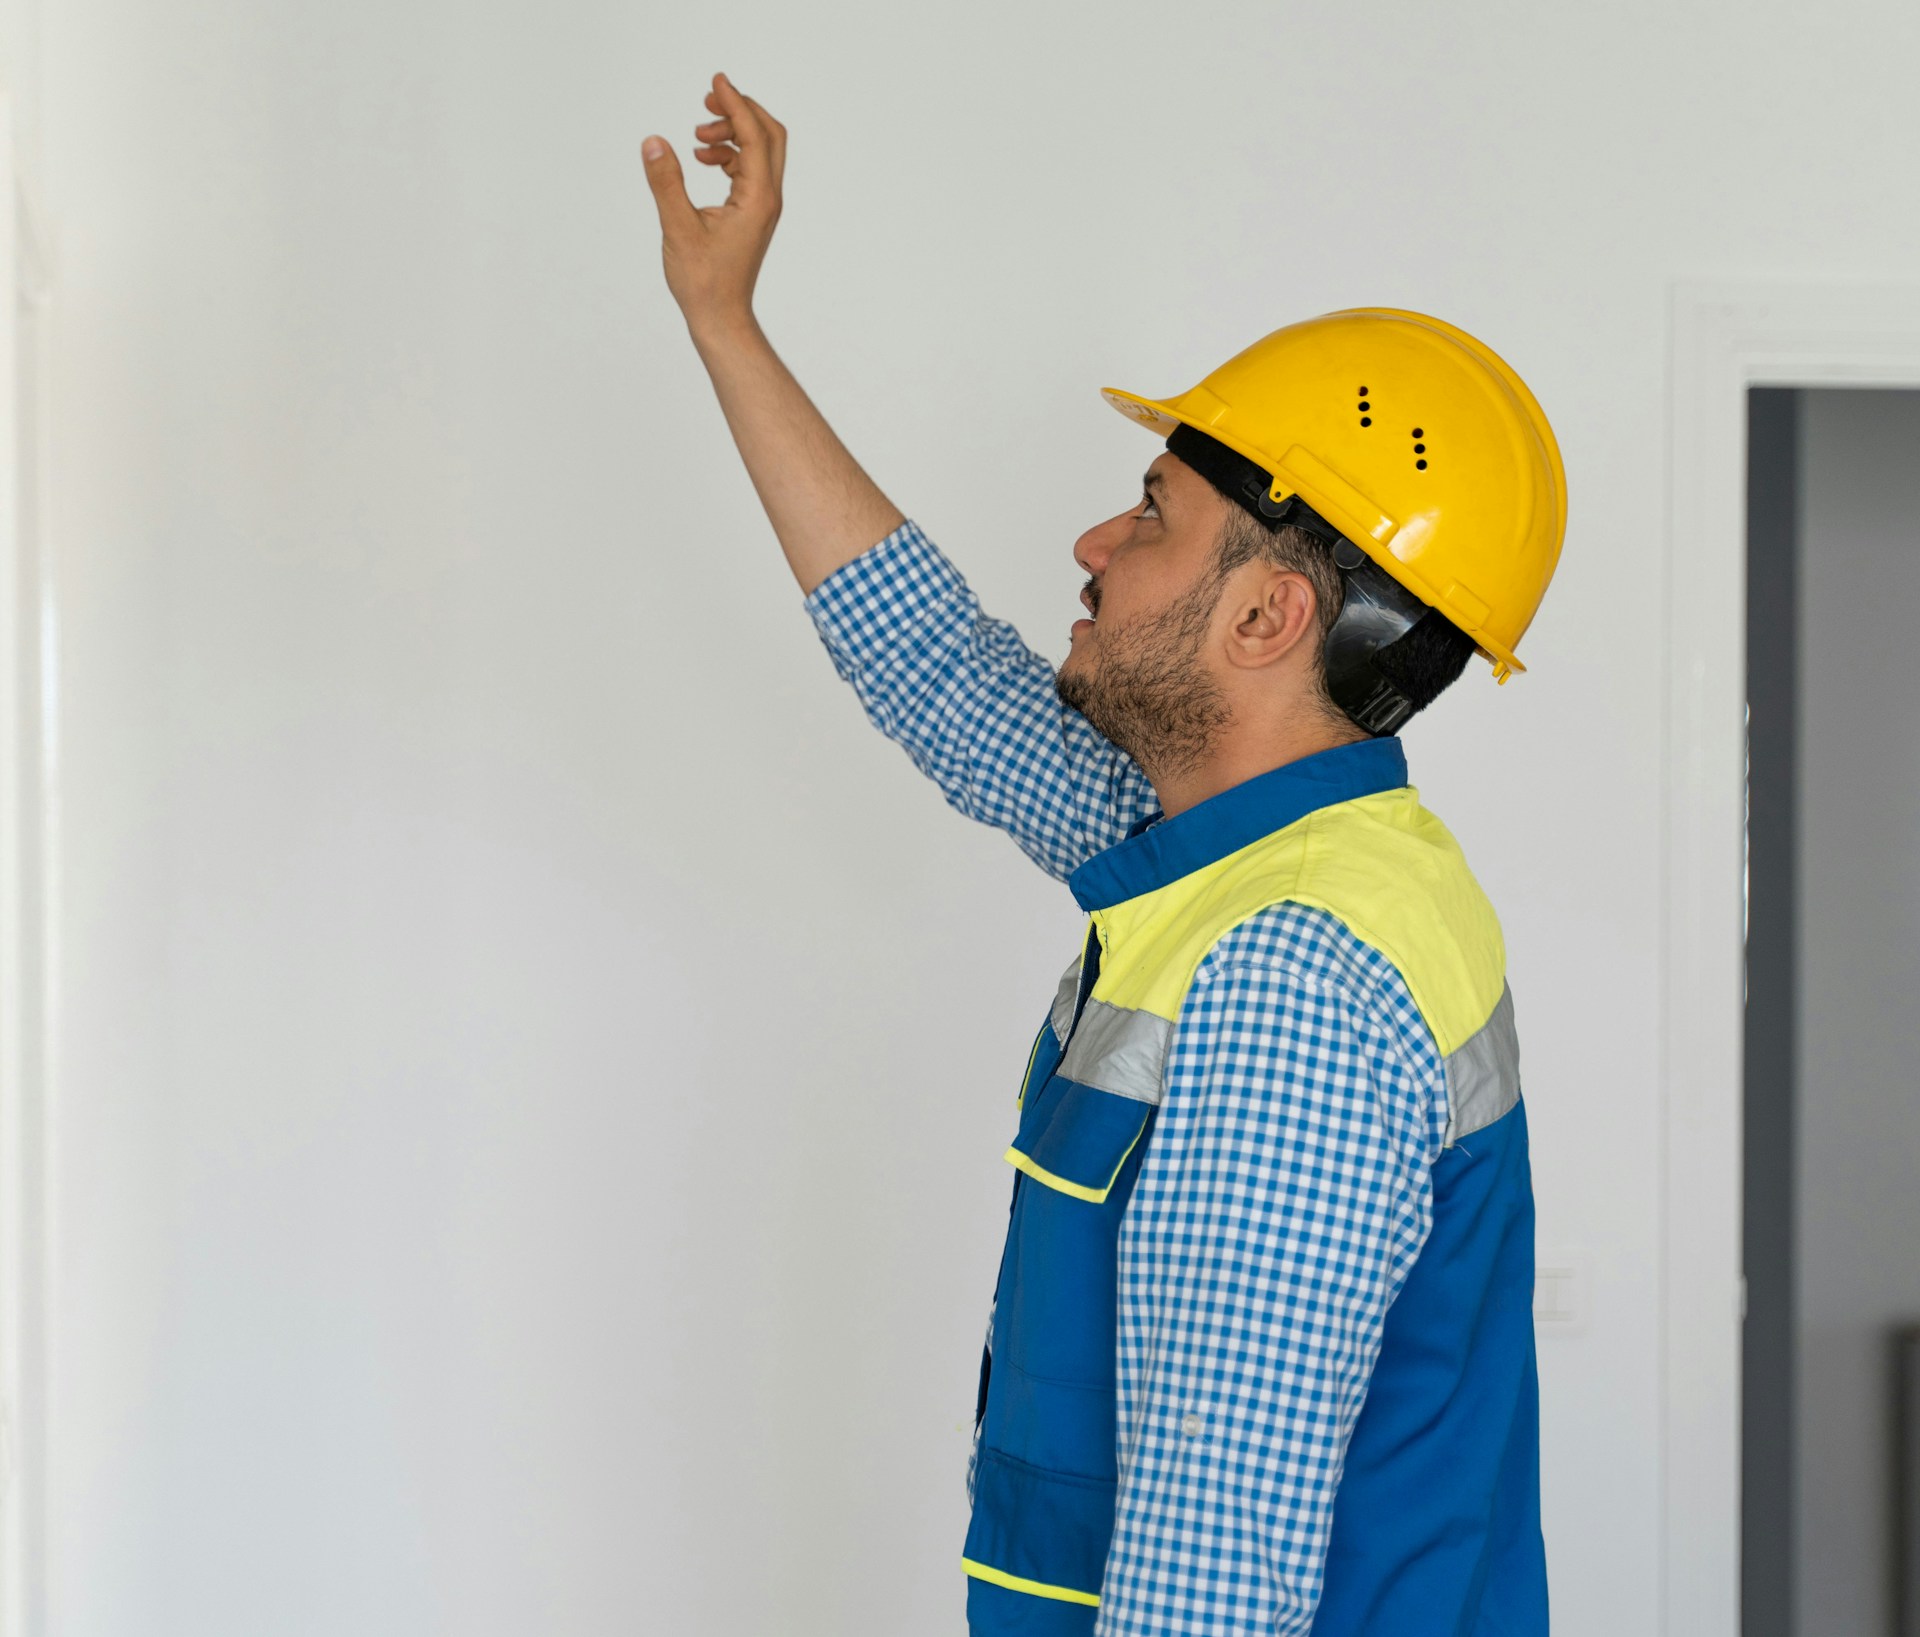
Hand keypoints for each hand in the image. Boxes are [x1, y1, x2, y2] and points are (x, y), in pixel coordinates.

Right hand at [641, 72, 786, 335]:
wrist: (720, 318)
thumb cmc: (703, 282)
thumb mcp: (678, 229)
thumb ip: (666, 182)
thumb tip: (653, 141)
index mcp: (758, 198)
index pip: (754, 135)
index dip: (735, 103)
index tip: (716, 80)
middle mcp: (768, 199)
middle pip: (769, 136)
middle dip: (740, 111)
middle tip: (707, 101)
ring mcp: (763, 207)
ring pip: (759, 152)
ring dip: (731, 134)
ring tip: (697, 138)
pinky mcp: (752, 215)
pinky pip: (749, 170)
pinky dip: (728, 155)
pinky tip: (702, 159)